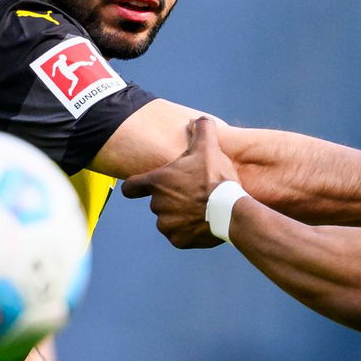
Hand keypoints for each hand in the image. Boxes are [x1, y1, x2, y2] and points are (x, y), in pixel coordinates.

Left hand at [121, 117, 241, 247]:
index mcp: (157, 182)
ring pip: (167, 220)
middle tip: (191, 194)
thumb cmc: (216, 177)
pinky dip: (187, 232)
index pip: (130, 187)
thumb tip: (197, 120)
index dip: (135, 187)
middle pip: (156, 202)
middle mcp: (157, 204)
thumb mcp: (209, 147)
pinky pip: (178, 236)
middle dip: (170, 199)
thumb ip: (201, 130)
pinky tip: (202, 223)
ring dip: (178, 216)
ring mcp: (166, 224)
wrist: (230, 210)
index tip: (140, 188)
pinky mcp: (178, 240)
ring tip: (198, 209)